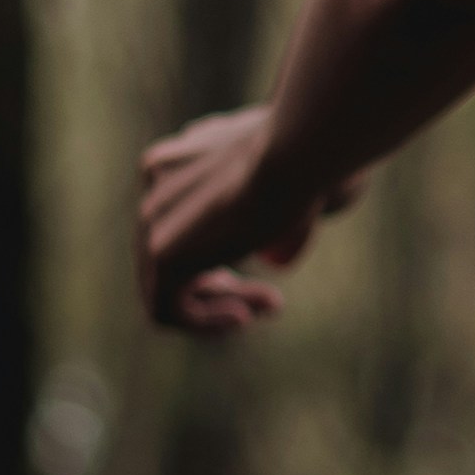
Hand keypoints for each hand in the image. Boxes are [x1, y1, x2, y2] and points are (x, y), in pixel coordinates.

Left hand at [136, 104, 362, 338]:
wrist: (300, 151)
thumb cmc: (320, 159)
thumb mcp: (304, 186)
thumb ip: (286, 216)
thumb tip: (274, 259)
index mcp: (182, 156)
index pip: (187, 219)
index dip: (228, 251)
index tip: (271, 261)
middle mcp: (157, 181)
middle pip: (176, 254)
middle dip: (225, 284)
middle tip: (273, 301)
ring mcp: (154, 217)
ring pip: (167, 284)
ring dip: (220, 307)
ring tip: (269, 306)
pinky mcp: (162, 253)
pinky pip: (164, 309)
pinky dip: (204, 323)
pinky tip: (244, 317)